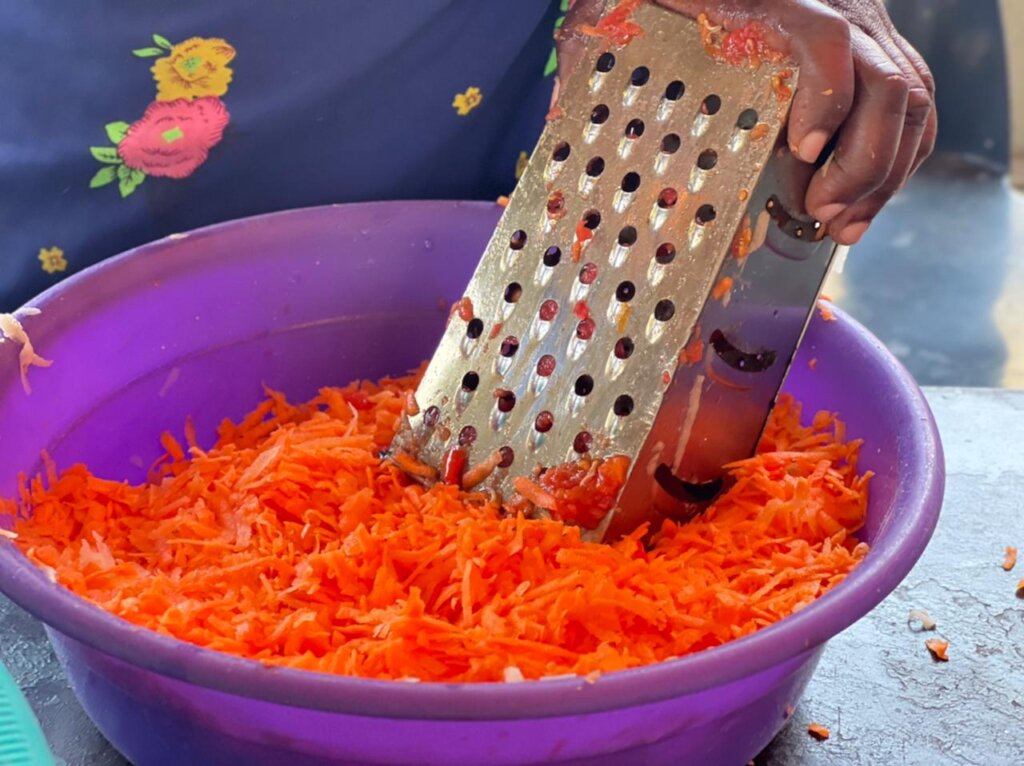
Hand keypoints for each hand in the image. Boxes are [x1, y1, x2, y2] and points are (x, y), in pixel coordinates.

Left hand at [556, 0, 936, 244]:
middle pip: (888, 83)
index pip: (825, 37)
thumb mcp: (638, 8)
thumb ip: (610, 39)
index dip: (826, 97)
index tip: (800, 152)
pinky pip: (916, 110)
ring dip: (884, 174)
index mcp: (779, 3)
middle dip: (862, 162)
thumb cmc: (675, 0)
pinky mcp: (883, 58)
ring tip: (843, 227)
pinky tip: (863, 205)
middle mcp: (841, 12)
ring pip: (912, 101)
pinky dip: (898, 162)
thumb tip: (570, 99)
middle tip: (821, 214)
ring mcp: (870, 35)